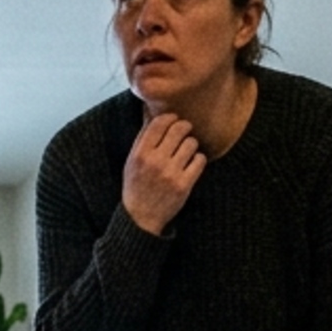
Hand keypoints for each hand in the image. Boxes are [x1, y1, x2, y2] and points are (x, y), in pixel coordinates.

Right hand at [122, 109, 206, 235]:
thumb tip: (152, 113)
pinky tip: (191, 164)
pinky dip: (198, 160)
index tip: (174, 120)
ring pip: (192, 143)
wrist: (140, 218)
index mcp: (140, 153)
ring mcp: (170, 173)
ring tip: (186, 152)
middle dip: (185, 127)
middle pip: (179, 129)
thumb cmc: (136, 185)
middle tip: (185, 132)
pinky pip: (200, 160)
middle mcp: (155, 161)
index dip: (171, 117)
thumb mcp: (132, 161)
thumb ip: (143, 138)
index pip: (160, 123)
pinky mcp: (184, 184)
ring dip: (191, 145)